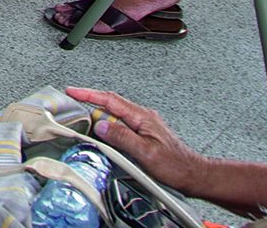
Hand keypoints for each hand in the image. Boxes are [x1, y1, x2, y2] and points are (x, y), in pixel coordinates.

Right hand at [64, 88, 208, 193]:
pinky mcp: (145, 134)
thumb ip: (122, 136)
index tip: (73, 91)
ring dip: (100, 115)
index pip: (110, 100)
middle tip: (74, 108)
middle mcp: (143, 117)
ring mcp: (145, 125)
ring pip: (116, 114)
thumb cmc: (175, 165)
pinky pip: (122, 124)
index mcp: (142, 117)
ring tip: (87, 122)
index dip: (89, 94)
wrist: (193, 175)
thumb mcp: (145, 152)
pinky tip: (107, 134)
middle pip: (112, 104)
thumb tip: (101, 124)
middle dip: (91, 103)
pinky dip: (110, 125)